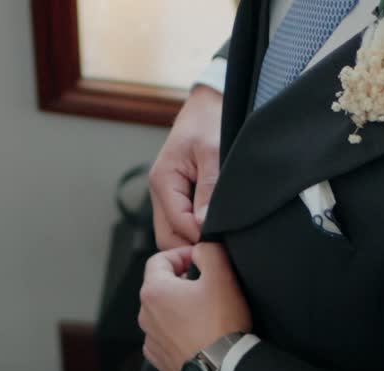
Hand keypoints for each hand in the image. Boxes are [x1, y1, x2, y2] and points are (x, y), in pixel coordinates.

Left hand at [138, 243, 251, 370]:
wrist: (223, 369)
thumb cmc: (221, 323)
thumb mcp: (221, 274)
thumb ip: (208, 250)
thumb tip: (200, 250)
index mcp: (153, 291)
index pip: (160, 259)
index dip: (182, 255)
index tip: (202, 261)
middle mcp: (145, 315)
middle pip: (160, 286)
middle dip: (181, 282)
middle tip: (208, 287)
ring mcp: (150, 339)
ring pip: (163, 312)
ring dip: (180, 308)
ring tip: (205, 313)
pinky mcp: (159, 358)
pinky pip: (165, 336)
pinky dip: (178, 332)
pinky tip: (198, 334)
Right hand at [150, 85, 223, 249]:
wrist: (208, 105)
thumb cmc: (209, 122)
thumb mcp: (213, 152)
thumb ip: (208, 189)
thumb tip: (203, 224)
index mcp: (162, 180)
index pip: (176, 224)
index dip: (199, 238)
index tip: (222, 245)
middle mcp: (160, 190)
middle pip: (168, 236)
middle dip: (192, 247)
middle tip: (221, 252)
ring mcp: (167, 195)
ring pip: (173, 233)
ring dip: (193, 241)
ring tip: (220, 242)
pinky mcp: (178, 196)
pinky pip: (181, 223)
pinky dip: (195, 231)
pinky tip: (215, 231)